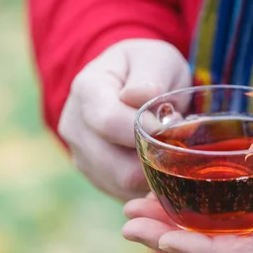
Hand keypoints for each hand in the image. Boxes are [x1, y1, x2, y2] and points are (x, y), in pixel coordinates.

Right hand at [59, 39, 190, 201]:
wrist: (125, 83)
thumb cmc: (145, 69)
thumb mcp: (155, 59)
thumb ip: (150, 77)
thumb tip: (139, 96)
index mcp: (86, 90)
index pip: (110, 123)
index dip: (147, 132)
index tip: (176, 126)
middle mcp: (74, 127)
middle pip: (117, 166)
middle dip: (155, 159)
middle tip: (178, 141)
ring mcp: (80, 155)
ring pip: (123, 184)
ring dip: (154, 174)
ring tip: (168, 149)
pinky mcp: (94, 176)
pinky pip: (125, 193)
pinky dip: (147, 184)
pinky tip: (159, 163)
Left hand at [122, 90, 252, 252]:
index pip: (247, 252)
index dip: (203, 250)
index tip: (163, 235)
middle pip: (223, 247)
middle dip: (173, 239)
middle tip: (127, 221)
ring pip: (220, 231)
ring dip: (176, 223)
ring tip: (135, 209)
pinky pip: (228, 211)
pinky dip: (195, 205)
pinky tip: (170, 194)